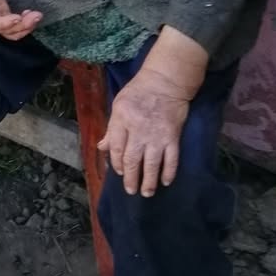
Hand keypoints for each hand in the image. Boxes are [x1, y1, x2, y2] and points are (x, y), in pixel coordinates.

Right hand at [0, 0, 41, 40]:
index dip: (3, 24)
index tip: (17, 18)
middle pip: (3, 30)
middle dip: (20, 27)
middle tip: (36, 16)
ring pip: (10, 30)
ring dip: (24, 26)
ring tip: (37, 15)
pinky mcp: (2, 11)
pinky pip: (14, 22)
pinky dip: (24, 21)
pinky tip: (31, 13)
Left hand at [98, 66, 192, 196]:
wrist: (165, 82)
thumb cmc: (138, 92)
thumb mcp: (119, 105)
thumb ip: (112, 128)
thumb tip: (102, 147)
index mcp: (122, 121)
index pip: (117, 148)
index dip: (116, 163)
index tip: (119, 172)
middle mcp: (138, 131)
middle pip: (132, 160)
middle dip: (130, 178)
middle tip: (131, 190)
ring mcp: (157, 136)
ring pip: (151, 164)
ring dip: (148, 181)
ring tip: (146, 193)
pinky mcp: (173, 137)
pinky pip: (171, 159)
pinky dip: (168, 172)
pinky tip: (165, 182)